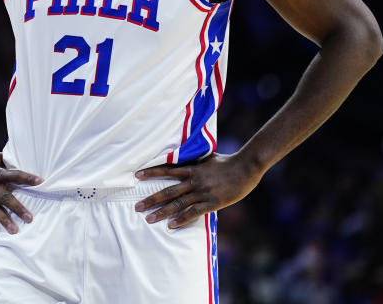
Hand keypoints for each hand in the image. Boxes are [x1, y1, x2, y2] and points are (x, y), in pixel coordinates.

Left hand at [134, 152, 263, 227]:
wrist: (245, 168)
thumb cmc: (227, 162)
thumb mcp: (207, 158)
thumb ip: (194, 161)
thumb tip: (183, 157)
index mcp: (192, 169)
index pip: (167, 170)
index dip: (151, 172)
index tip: (136, 176)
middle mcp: (194, 181)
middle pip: (168, 191)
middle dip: (151, 199)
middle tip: (136, 206)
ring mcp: (202, 192)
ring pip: (178, 203)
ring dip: (162, 212)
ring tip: (149, 218)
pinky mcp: (212, 202)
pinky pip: (193, 212)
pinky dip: (181, 219)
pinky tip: (171, 225)